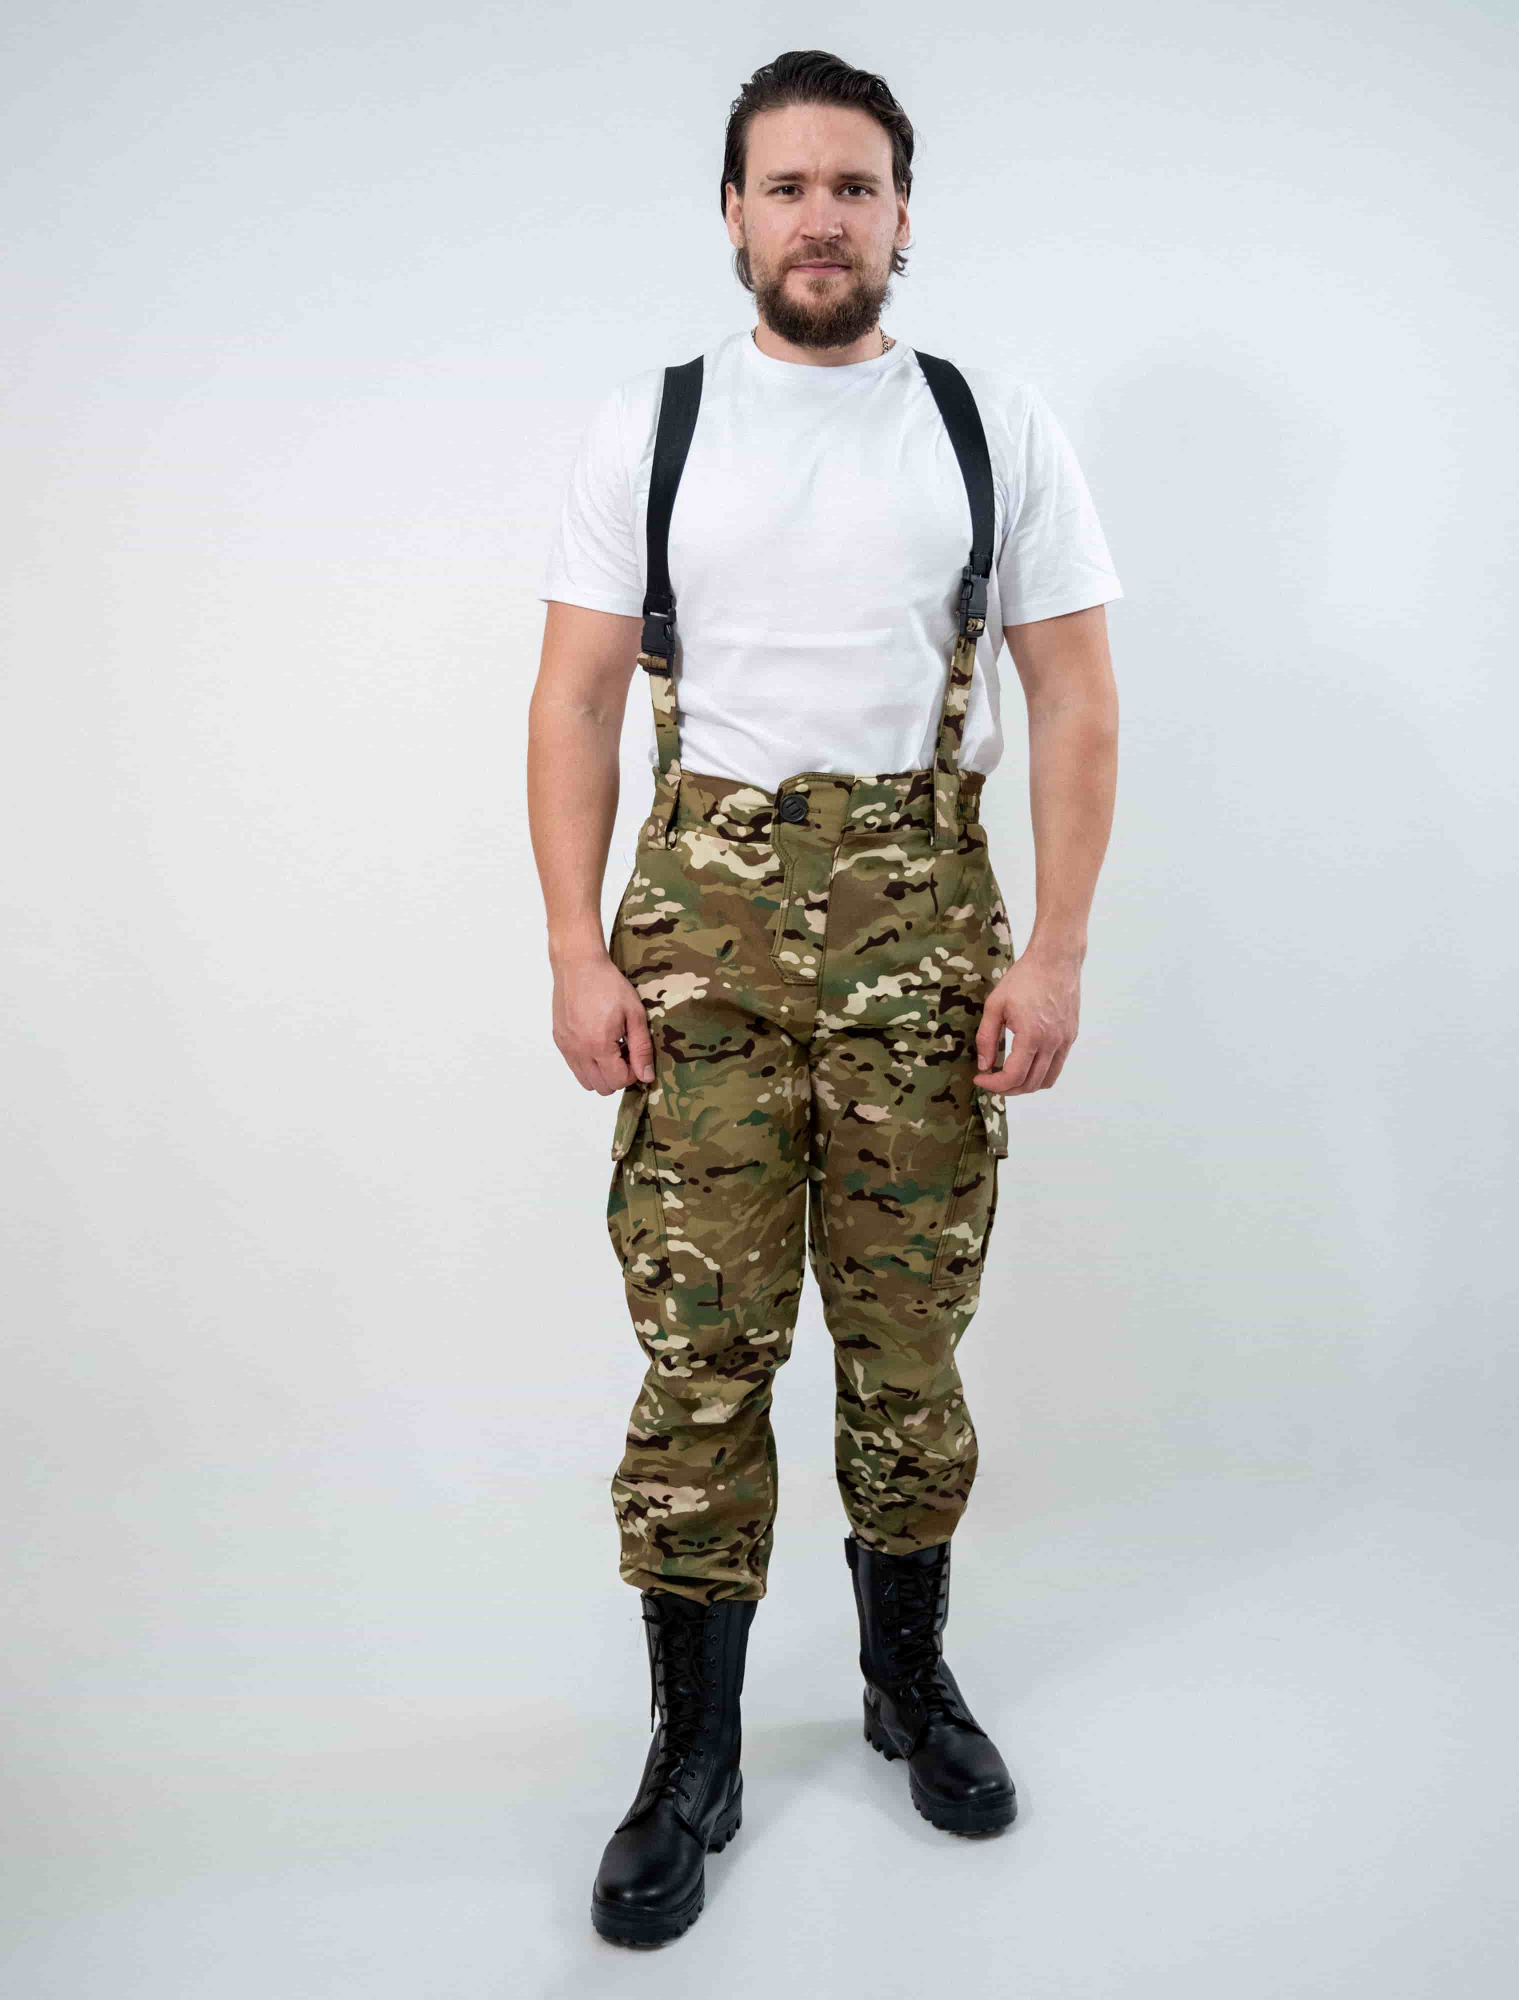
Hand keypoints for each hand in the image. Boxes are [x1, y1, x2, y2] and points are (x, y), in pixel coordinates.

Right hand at [552, 949, 655, 1093]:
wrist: (578, 965)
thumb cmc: (608, 985)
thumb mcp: (634, 1015)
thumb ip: (641, 1049)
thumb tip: (646, 1076)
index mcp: (598, 1045)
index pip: (618, 1081)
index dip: (633, 1073)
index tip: (635, 1054)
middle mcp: (578, 1051)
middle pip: (601, 1087)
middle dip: (617, 1075)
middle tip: (624, 1052)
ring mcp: (566, 1047)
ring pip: (586, 1081)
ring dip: (601, 1073)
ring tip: (611, 1049)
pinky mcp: (559, 1040)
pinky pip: (574, 1066)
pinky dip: (588, 1063)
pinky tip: (596, 1041)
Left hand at [973, 945, 1081, 1094]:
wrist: (1056, 960)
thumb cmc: (1024, 978)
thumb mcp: (995, 1006)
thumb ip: (986, 1038)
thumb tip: (984, 1065)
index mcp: (1032, 1036)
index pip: (1013, 1077)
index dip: (993, 1085)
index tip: (979, 1078)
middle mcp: (1052, 1043)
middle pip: (1030, 1084)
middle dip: (1007, 1088)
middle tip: (990, 1080)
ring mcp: (1065, 1041)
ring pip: (1047, 1080)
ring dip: (1025, 1085)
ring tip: (1008, 1076)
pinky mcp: (1071, 1036)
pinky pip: (1057, 1066)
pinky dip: (1041, 1073)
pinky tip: (1026, 1062)